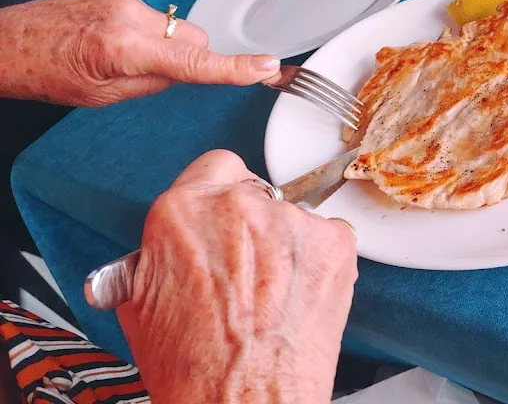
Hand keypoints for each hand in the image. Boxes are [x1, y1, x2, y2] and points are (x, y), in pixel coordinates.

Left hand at [0, 0, 279, 106]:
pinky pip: (153, 16)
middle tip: (147, 76)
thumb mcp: (105, 96)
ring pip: (175, 29)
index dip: (233, 67)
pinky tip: (109, 41)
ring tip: (117, 57)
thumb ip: (155, 81)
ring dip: (161, 45)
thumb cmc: (46, 75)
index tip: (267, 66)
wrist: (4, 43)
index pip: (194, 61)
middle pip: (193, 39)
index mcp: (124, 49)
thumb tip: (184, 71)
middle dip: (185, 58)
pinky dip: (144, 32)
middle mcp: (127, 15)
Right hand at [117, 150, 358, 402]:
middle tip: (249, 269)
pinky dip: (321, 263)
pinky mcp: (334, 243)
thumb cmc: (195, 371)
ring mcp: (292, 221)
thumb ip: (160, 255)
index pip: (214, 168)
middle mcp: (239, 206)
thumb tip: (168, 249)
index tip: (226, 217)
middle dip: (252, 225)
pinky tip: (302, 298)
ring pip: (293, 217)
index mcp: (182, 212)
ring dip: (287, 245)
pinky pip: (329, 238)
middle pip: (255, 192)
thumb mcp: (144, 303)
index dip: (220, 196)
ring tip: (276, 296)